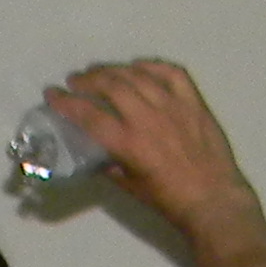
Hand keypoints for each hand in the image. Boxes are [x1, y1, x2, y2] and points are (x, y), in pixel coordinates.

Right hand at [36, 57, 265, 266]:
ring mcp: (173, 106)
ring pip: (138, 76)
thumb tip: (97, 154)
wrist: (213, 200)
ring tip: (101, 71)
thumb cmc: (169, 201)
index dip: (66, 102)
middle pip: (111, 86)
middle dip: (88, 79)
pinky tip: (140, 66)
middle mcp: (148, 119)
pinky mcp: (194, 102)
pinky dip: (152, 65)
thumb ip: (111, 166)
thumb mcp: (130, 187)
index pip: (89, 115)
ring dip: (114, 69)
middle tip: (76, 80)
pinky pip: (172, 73)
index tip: (52, 94)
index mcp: (129, 144)